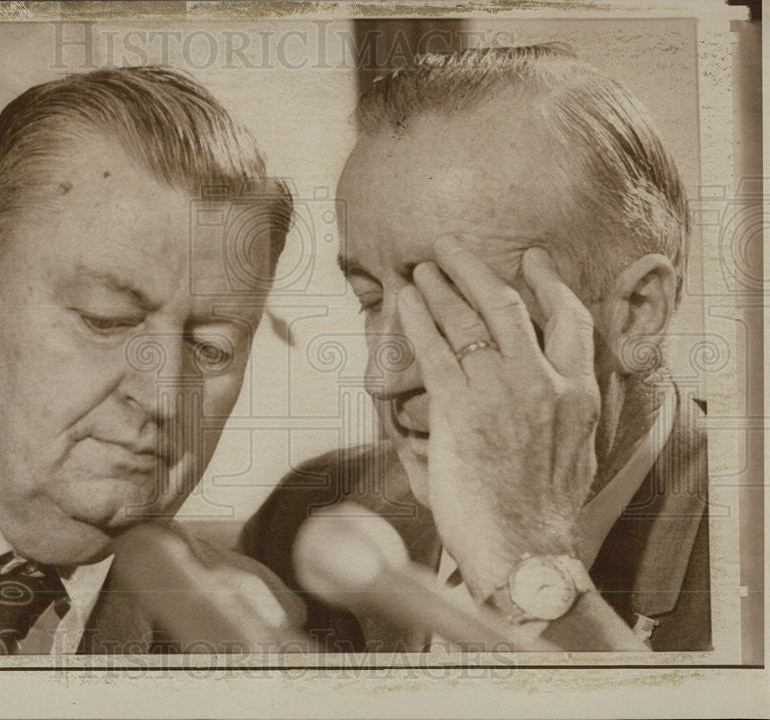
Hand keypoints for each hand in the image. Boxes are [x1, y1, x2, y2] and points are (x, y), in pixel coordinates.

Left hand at [396, 236, 599, 600]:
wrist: (525, 554)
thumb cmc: (541, 517)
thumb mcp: (571, 459)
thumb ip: (550, 420)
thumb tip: (523, 403)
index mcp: (579, 394)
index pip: (572, 321)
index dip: (550, 283)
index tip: (532, 261)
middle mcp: (545, 383)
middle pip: (511, 305)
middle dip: (477, 269)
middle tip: (452, 247)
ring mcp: (502, 393)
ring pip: (468, 321)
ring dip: (440, 288)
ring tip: (421, 269)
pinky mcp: (460, 410)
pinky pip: (434, 350)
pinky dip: (417, 320)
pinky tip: (404, 302)